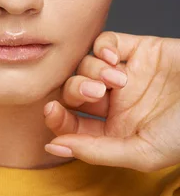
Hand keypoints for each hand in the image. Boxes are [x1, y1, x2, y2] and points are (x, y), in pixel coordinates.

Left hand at [44, 0, 179, 172]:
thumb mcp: (142, 152)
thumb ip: (95, 151)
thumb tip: (52, 147)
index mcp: (114, 131)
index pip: (71, 124)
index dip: (56, 118)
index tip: (52, 111)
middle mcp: (116, 103)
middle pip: (73, 92)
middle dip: (75, 91)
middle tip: (95, 94)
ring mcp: (126, 75)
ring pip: (85, 66)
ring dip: (92, 71)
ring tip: (118, 79)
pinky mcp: (139, 49)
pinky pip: (104, 43)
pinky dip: (103, 49)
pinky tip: (116, 60)